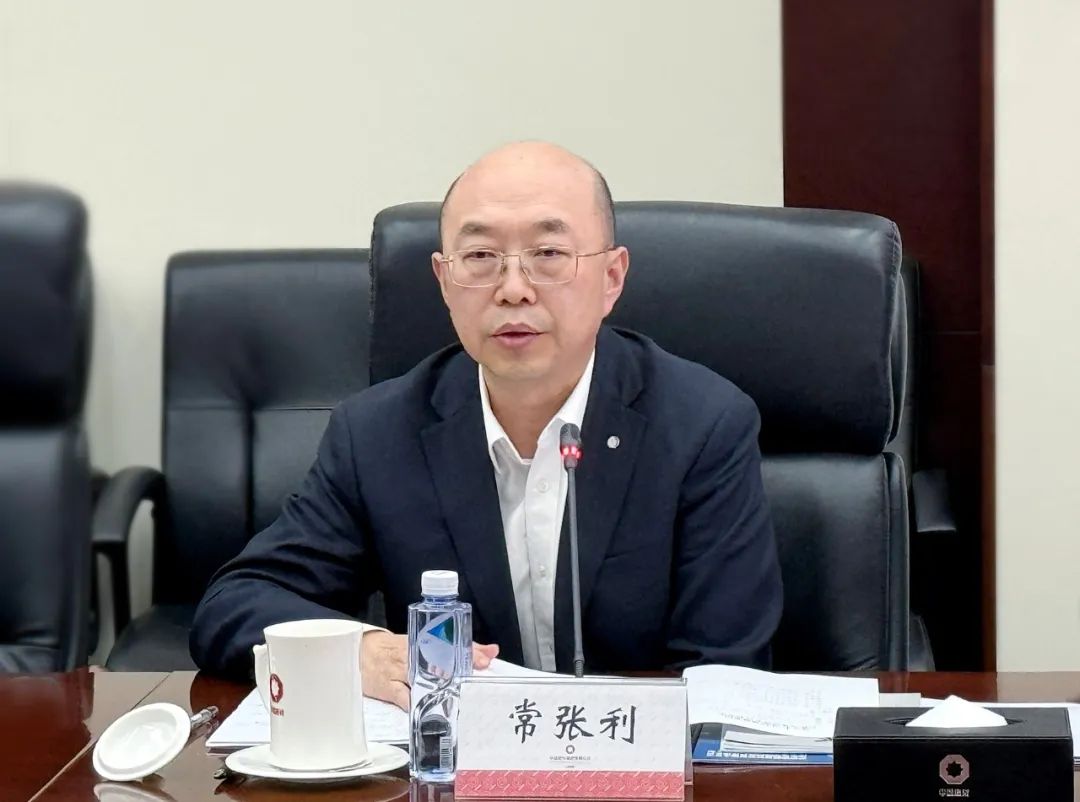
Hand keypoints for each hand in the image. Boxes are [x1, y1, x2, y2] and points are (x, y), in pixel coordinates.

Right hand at [362, 630, 499, 709]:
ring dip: (442, 686)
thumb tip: (491, 651)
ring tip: (460, 693)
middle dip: (461, 666)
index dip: (469, 650)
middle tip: (479, 671)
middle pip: (440, 659)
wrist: (360, 652)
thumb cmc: (395, 649)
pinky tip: (429, 710)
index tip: (487, 656)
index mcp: (422, 642)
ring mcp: (399, 671)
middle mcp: (412, 654)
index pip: (450, 644)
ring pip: (422, 678)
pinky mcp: (387, 688)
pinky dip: (416, 703)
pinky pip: (403, 697)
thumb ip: (457, 649)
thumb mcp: (422, 644)